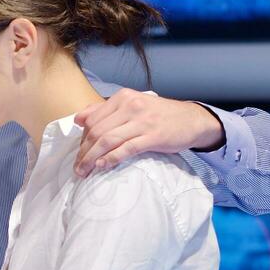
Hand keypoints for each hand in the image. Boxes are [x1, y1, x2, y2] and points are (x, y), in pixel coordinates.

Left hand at [74, 90, 225, 177]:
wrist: (192, 119)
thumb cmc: (160, 115)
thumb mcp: (133, 105)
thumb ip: (105, 110)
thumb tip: (78, 119)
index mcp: (123, 97)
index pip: (92, 119)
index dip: (82, 139)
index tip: (79, 154)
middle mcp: (130, 106)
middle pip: (97, 131)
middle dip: (83, 152)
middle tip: (77, 168)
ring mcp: (142, 121)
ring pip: (108, 140)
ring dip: (92, 158)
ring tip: (84, 171)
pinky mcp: (153, 136)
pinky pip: (126, 149)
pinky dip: (111, 159)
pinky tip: (102, 167)